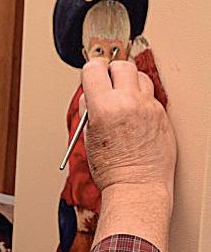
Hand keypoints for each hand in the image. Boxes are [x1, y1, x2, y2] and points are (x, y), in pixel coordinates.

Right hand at [82, 59, 175, 194]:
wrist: (137, 186)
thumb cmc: (111, 168)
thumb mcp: (88, 134)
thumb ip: (89, 108)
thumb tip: (91, 92)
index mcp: (104, 107)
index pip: (95, 68)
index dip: (91, 70)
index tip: (91, 74)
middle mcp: (129, 102)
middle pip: (121, 65)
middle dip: (112, 71)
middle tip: (107, 82)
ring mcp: (149, 108)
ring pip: (140, 76)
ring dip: (129, 82)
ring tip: (123, 97)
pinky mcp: (162, 115)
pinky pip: (151, 96)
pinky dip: (141, 99)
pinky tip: (134, 114)